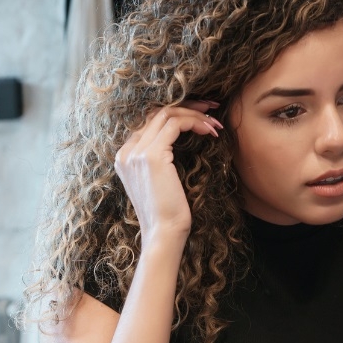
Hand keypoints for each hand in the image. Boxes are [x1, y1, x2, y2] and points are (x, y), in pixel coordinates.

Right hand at [113, 101, 221, 244]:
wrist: (163, 235)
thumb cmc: (169, 215)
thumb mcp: (162, 183)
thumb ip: (162, 162)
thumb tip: (179, 145)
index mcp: (126, 157)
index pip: (150, 122)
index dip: (177, 114)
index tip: (202, 116)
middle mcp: (126, 151)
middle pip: (157, 112)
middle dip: (188, 107)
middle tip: (213, 109)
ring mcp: (136, 152)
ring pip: (167, 114)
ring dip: (195, 114)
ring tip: (216, 123)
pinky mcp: (151, 155)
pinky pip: (175, 124)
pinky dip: (195, 122)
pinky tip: (210, 131)